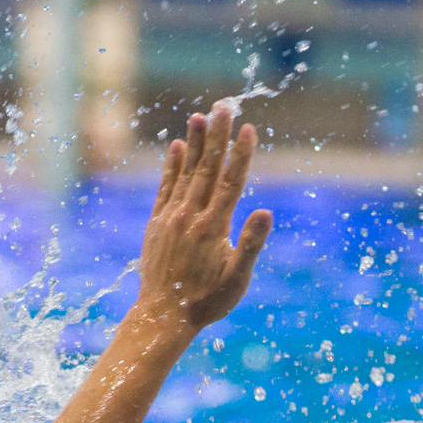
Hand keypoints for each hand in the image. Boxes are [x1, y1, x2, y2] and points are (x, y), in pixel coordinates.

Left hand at [136, 102, 272, 332]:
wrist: (163, 316)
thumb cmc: (207, 302)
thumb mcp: (237, 279)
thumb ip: (251, 244)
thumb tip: (265, 212)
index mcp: (214, 228)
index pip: (231, 182)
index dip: (241, 154)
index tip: (249, 128)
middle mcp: (191, 217)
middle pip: (208, 169)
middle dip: (218, 136)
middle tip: (223, 106)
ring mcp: (171, 218)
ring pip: (186, 173)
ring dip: (195, 143)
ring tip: (200, 115)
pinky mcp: (157, 223)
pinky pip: (165, 188)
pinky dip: (172, 166)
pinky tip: (178, 147)